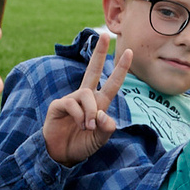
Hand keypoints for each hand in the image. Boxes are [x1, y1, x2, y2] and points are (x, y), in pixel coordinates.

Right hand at [42, 31, 132, 166]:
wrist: (62, 155)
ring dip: (90, 112)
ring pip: (86, 94)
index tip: (129, 52)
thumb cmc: (82, 144)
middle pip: (93, 70)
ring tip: (88, 127)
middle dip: (99, 53)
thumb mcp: (100, 139)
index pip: (112, 83)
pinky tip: (79, 125)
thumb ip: (105, 128)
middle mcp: (86, 97)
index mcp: (99, 103)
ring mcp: (72, 100)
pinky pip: (72, 104)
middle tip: (104, 34)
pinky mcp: (59, 105)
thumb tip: (102, 114)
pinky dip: (79, 116)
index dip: (121, 68)